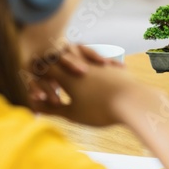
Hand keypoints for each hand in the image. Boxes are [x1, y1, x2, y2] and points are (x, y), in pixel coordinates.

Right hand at [31, 47, 164, 126]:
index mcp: (66, 76)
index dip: (39, 73)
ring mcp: (98, 64)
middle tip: (50, 62)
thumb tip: (36, 108)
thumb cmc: (99, 111)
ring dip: (76, 57)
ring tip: (74, 63)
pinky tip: (105, 65)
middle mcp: (81, 65)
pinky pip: (103, 61)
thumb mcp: (72, 114)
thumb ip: (52, 109)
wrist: (132, 102)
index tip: (36, 75)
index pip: (46, 69)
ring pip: (82, 54)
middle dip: (55, 61)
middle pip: (63, 57)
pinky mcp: (114, 67)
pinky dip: (99, 61)